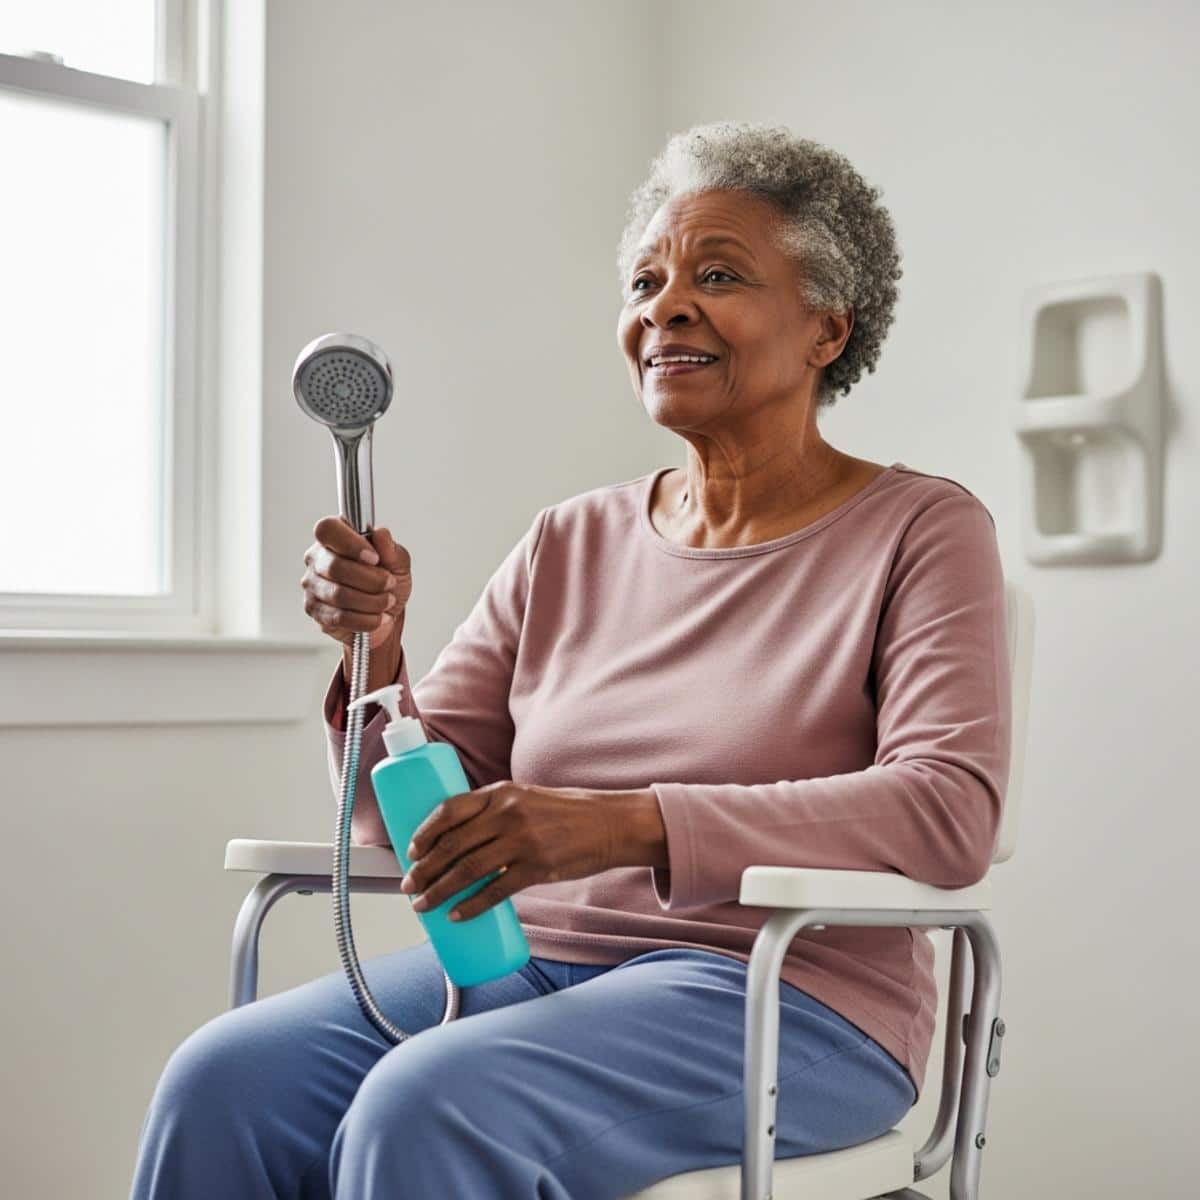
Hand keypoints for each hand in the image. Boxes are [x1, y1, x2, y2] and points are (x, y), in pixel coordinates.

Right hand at [301, 518, 410, 650]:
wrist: (387, 612)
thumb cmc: (388, 582)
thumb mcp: (398, 562)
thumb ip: (390, 548)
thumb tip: (381, 533)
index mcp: (335, 538)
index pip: (327, 529)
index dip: (350, 543)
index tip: (374, 558)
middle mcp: (318, 559)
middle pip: (334, 566)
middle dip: (371, 579)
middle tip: (389, 584)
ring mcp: (313, 585)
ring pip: (338, 595)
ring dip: (371, 601)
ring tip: (387, 602)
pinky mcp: (315, 610)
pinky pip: (339, 617)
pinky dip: (366, 620)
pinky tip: (378, 617)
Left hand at [399, 781, 613, 922]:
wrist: (610, 824)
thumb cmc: (567, 813)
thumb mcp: (527, 799)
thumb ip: (497, 812)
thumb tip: (460, 840)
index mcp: (501, 793)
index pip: (450, 809)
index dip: (425, 832)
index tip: (410, 850)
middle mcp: (507, 813)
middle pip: (452, 844)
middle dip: (424, 868)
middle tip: (409, 886)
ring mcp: (522, 841)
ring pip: (467, 869)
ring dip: (439, 891)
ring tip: (424, 905)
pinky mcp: (537, 867)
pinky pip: (495, 891)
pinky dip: (471, 906)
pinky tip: (456, 915)